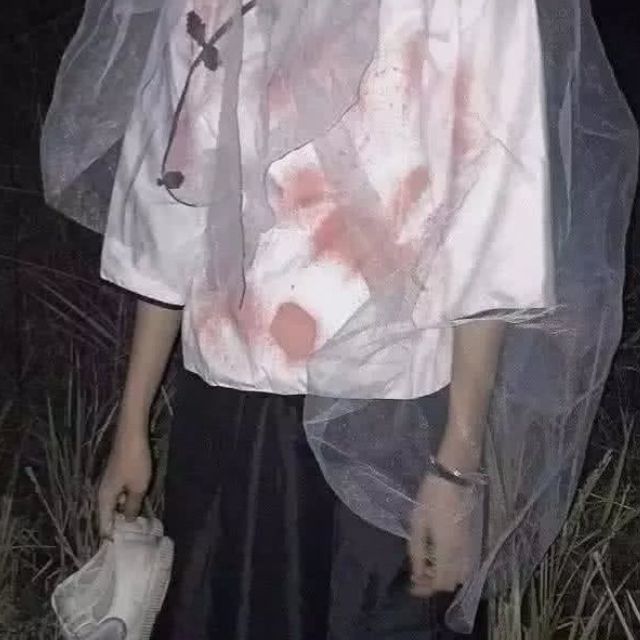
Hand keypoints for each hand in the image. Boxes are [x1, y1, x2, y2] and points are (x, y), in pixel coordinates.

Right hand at [97, 423, 151, 538]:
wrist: (132, 434)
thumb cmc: (134, 462)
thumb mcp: (137, 487)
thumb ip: (132, 506)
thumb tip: (128, 522)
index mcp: (104, 498)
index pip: (103, 524)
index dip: (111, 538)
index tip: (120, 551)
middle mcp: (103, 492)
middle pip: (109, 515)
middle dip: (119, 527)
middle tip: (133, 541)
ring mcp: (110, 483)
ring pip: (116, 504)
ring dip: (125, 513)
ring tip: (138, 527)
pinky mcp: (118, 475)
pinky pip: (121, 494)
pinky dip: (128, 501)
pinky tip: (139, 505)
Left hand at [407, 471, 478, 597]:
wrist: (454, 478)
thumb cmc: (432, 497)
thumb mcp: (417, 523)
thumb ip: (416, 550)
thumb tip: (417, 573)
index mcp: (447, 550)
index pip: (441, 582)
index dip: (425, 588)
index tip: (412, 585)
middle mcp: (462, 552)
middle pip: (452, 582)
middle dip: (434, 583)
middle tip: (418, 573)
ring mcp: (469, 546)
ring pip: (461, 574)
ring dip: (445, 575)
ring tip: (429, 564)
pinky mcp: (472, 538)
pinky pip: (466, 563)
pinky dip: (453, 567)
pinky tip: (440, 556)